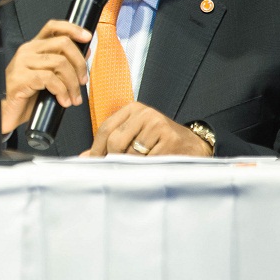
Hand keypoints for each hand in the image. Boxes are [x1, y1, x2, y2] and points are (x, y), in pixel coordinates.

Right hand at [0, 19, 89, 136]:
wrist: (4, 113)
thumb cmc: (24, 96)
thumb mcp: (47, 78)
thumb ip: (63, 65)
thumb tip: (84, 52)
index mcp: (34, 48)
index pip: (53, 27)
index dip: (72, 28)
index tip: (87, 37)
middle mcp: (27, 51)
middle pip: (63, 43)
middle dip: (79, 63)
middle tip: (82, 81)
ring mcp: (22, 63)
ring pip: (60, 63)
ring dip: (72, 83)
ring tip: (73, 97)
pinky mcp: (21, 78)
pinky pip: (50, 79)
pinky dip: (62, 91)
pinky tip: (62, 100)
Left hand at [82, 102, 211, 156]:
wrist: (194, 145)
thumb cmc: (159, 142)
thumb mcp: (135, 135)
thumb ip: (110, 143)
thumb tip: (84, 157)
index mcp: (133, 109)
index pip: (105, 128)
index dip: (96, 148)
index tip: (93, 162)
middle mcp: (145, 114)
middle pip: (115, 141)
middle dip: (112, 159)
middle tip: (115, 170)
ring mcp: (158, 125)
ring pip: (130, 154)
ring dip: (130, 166)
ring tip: (138, 167)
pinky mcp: (170, 140)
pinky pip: (147, 161)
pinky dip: (145, 169)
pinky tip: (151, 168)